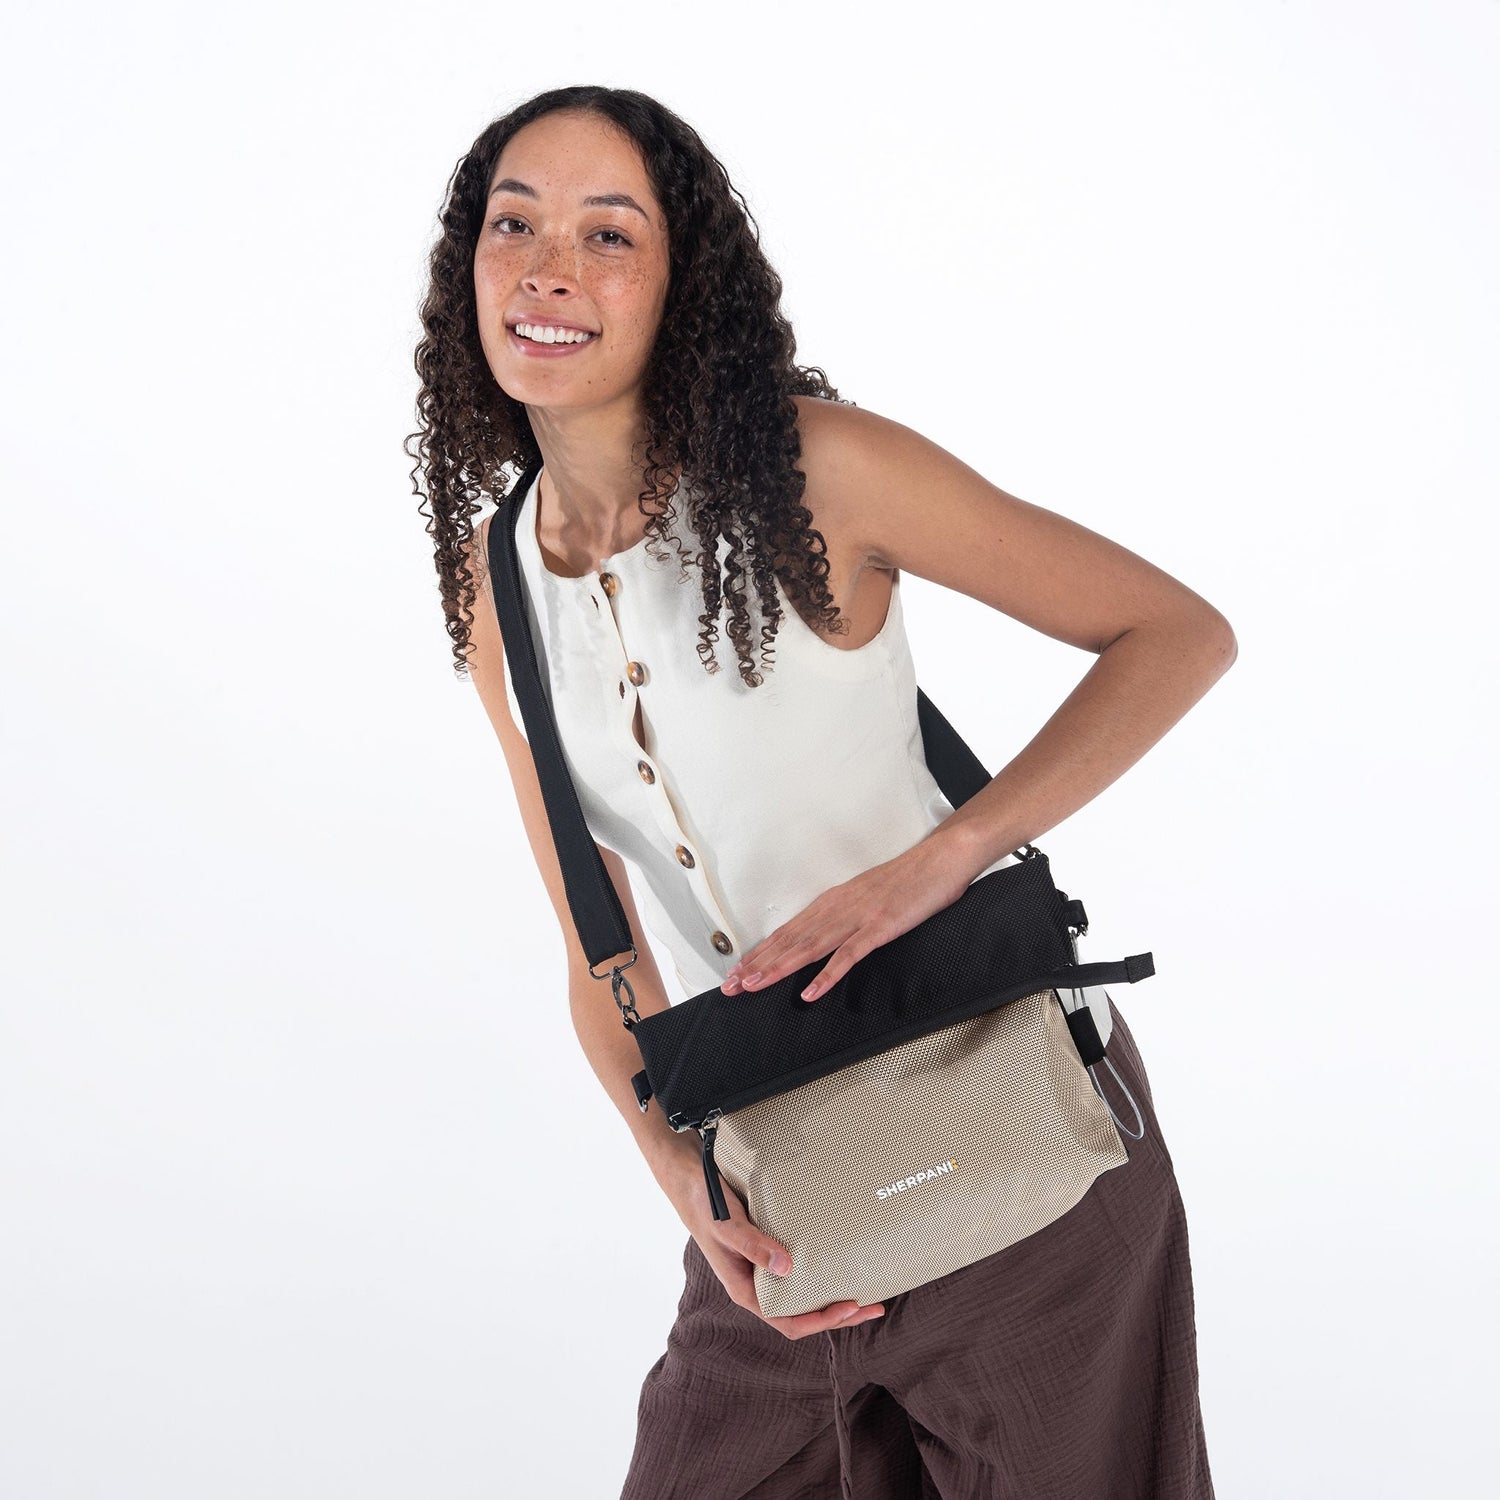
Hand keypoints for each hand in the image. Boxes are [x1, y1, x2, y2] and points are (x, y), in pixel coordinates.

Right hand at [660, 1147, 885, 1339]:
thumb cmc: (700, 1200)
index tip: (850, 1307)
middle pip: (802, 1310)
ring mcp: (763, 1262)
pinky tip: (841, 1254)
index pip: (787, 1320)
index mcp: (744, 1287)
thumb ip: (752, 1245)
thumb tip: (787, 1269)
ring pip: (803, 1288)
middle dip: (838, 1313)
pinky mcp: (768, 1241)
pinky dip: (822, 1264)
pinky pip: (800, 1262)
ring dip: (833, 1291)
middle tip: (875, 1305)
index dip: (820, 1321)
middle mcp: (756, 1279)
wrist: (686, 1171)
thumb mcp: (725, 1224)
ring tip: (867, 1285)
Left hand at [720, 838, 969, 1001]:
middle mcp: (836, 907)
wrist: (940, 859)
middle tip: (731, 986)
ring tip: (755, 986)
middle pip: (789, 940)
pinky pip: (848, 954)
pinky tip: (810, 992)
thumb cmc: (907, 881)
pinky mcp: (879, 926)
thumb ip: (844, 916)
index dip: (759, 952)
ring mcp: (857, 917)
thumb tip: (823, 936)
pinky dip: (827, 975)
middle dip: (758, 964)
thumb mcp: (866, 897)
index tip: (737, 971)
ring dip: (779, 968)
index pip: (787, 931)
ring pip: (809, 946)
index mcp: (832, 902)